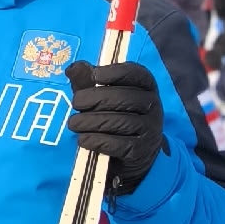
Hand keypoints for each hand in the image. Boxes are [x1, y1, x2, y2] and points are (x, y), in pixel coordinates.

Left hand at [66, 59, 164, 194]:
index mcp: (145, 87)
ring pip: (121, 122)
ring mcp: (149, 129)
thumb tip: (72, 68)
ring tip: (73, 123)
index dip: (116, 72)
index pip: (136, 74)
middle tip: (76, 103)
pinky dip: (98, 141)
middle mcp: (152, 106)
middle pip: (125, 97)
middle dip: (96, 98)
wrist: (131, 155)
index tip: (95, 75)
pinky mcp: (141, 151)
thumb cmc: (114, 117)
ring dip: (92, 121)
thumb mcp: (102, 97)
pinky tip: (83, 139)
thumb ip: (87, 82)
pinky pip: (119, 145)